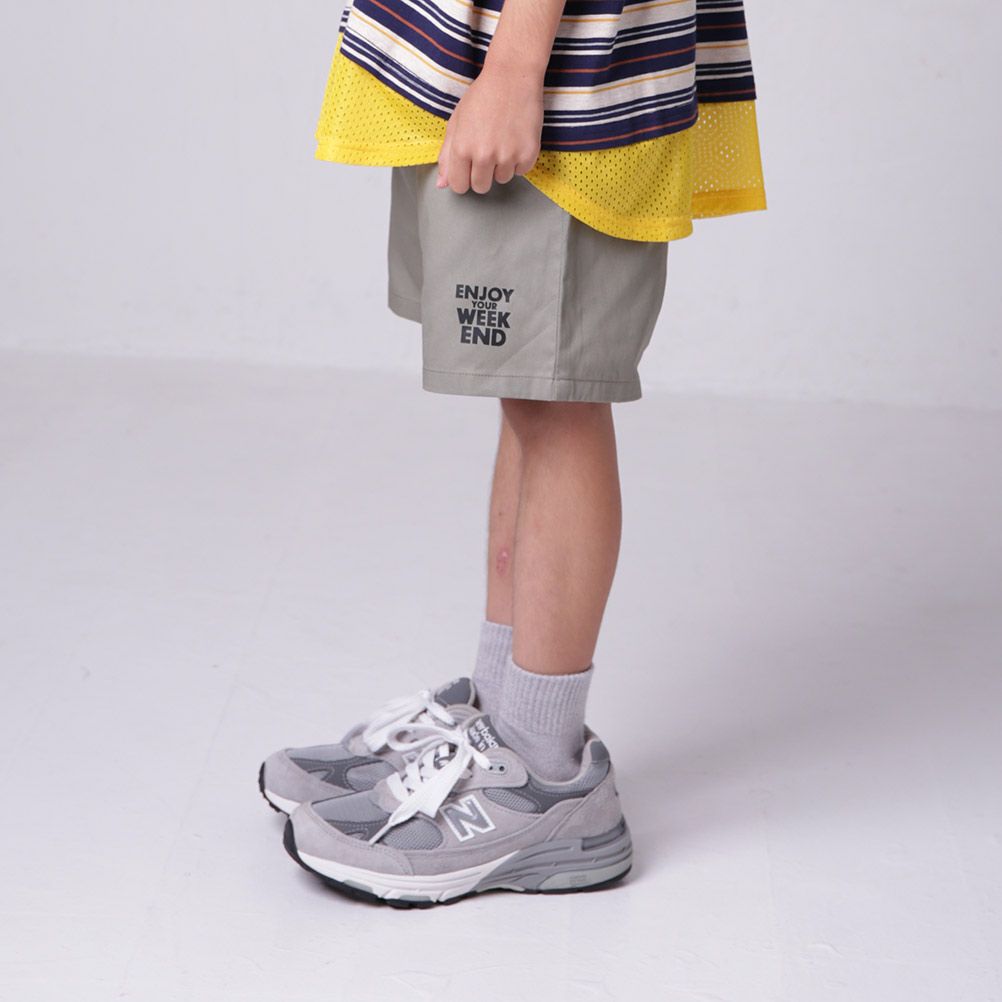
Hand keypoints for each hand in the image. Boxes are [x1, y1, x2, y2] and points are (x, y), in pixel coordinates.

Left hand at [436, 63, 543, 194]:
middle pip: (481, 187)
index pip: (459, 186)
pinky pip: (521, 171)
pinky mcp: (528, 153)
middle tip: (488, 150)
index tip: (469, 167)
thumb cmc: (483, 96)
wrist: (512, 76)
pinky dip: (519, 159)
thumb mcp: (457, 122)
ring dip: (502, 165)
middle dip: (483, 174)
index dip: (464, 177)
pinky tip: (516, 138)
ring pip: (502, 179)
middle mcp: (484, 156)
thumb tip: (442, 184)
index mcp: (462, 148)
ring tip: (503, 139)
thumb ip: (447, 155)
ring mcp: (507, 156)